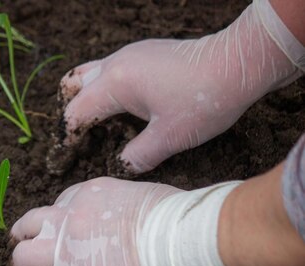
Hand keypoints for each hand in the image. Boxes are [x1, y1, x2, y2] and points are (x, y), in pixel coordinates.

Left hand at [10, 178, 177, 265]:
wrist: (183, 241)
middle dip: (28, 236)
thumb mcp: (144, 195)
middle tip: (35, 248)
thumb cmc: (177, 218)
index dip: (63, 219)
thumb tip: (136, 219)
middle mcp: (69, 217)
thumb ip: (125, 205)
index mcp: (89, 194)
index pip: (61, 203)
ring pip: (22, 257)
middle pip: (30, 223)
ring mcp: (66, 250)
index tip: (72, 231)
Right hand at [47, 0, 301, 175]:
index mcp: (115, 83)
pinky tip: (125, 111)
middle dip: (73, 113)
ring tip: (100, 126)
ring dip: (89, 99)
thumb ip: (137, 157)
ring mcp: (131, 55)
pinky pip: (112, 71)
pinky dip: (107, 91)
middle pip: (74, 86)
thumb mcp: (169, 139)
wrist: (240, 63)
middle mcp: (116, 64)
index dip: (70, 136)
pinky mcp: (145, 54)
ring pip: (92, 75)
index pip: (76, 112)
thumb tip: (120, 167)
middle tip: (82, 139)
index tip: (70, 155)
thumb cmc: (204, 100)